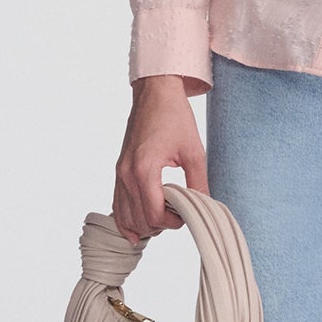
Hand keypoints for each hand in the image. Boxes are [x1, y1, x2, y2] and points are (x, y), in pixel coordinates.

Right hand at [113, 75, 208, 243]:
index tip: (186, 214)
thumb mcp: (194, 151)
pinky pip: (117, 205)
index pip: (154, 215)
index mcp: (144, 170)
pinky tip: (139, 227)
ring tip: (164, 219)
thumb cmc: (174, 117)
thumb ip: (198, 183)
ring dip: (144, 225)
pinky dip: (127, 219)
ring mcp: (120, 173)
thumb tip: (204, 206)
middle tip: (178, 215)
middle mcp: (127, 174)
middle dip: (160, 225)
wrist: (155, 94)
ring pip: (124, 217)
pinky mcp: (119, 171)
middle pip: (139, 220)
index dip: (173, 223)